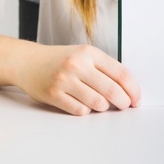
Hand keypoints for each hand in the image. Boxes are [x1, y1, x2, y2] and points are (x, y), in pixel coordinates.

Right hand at [13, 44, 140, 115]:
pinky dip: (85, 110)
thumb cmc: (59, 60)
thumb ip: (104, 68)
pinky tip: (81, 103)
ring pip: (98, 103)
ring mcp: (65, 80)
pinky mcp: (54, 94)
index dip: (134, 90)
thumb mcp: (83, 55)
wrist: (27, 61)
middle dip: (123, 102)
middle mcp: (77, 65)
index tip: (136, 99)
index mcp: (89, 52)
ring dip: (103, 107)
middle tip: (123, 105)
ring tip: (99, 102)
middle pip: (112, 90)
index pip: (121, 74)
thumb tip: (128, 91)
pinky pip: (80, 110)